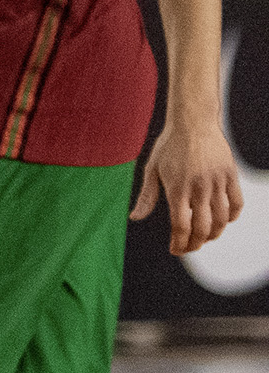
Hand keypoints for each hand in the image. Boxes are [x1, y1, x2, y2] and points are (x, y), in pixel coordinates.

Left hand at [135, 109, 242, 253]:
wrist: (193, 122)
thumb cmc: (169, 146)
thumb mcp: (152, 169)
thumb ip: (147, 196)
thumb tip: (135, 218)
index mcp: (177, 188)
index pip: (181, 225)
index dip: (179, 243)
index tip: (176, 250)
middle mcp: (198, 187)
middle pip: (202, 227)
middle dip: (196, 243)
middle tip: (190, 248)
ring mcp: (217, 182)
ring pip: (222, 219)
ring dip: (215, 233)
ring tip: (206, 238)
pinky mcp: (230, 175)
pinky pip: (236, 203)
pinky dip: (232, 216)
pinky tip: (224, 221)